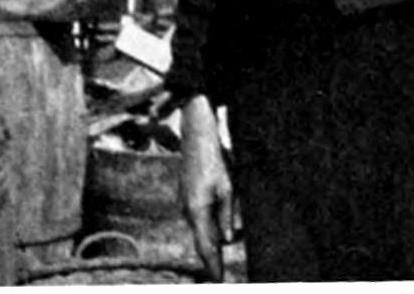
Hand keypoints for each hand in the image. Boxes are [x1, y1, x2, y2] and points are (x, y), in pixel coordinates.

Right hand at [180, 95, 234, 280]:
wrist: (196, 135)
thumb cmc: (214, 158)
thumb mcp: (228, 187)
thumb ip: (228, 215)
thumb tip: (228, 239)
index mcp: (197, 210)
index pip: (206, 246)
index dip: (212, 265)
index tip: (218, 280)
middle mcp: (188, 209)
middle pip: (201, 241)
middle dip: (212, 257)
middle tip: (219, 274)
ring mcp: (185, 202)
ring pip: (199, 229)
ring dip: (210, 241)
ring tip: (221, 254)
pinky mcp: (186, 195)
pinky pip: (197, 218)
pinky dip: (206, 227)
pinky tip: (215, 230)